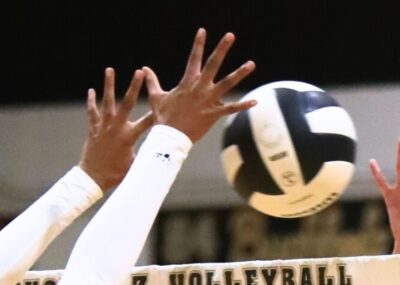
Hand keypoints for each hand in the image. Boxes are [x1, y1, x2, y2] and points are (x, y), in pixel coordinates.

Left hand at [79, 68, 153, 190]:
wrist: (93, 178)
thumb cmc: (115, 175)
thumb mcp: (134, 165)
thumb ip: (144, 155)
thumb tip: (159, 156)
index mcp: (129, 137)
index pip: (147, 122)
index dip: (157, 112)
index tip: (164, 101)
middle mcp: (117, 128)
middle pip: (127, 103)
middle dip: (134, 86)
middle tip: (138, 72)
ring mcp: (104, 126)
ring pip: (107, 101)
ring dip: (109, 84)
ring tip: (110, 69)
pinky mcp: (93, 128)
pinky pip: (92, 111)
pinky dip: (92, 101)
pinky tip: (92, 90)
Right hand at [142, 29, 255, 143]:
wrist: (170, 138)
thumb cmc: (163, 118)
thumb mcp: (156, 98)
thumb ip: (152, 82)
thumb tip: (144, 69)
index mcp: (187, 83)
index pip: (193, 58)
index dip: (198, 44)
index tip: (203, 31)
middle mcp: (200, 88)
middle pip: (213, 64)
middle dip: (222, 49)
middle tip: (230, 35)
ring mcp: (208, 101)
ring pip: (227, 84)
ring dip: (240, 73)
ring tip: (251, 63)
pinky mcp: (214, 114)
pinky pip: (231, 108)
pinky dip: (243, 105)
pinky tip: (255, 101)